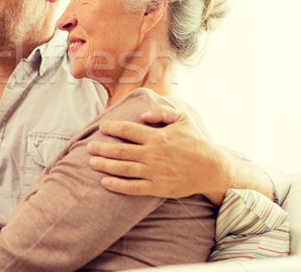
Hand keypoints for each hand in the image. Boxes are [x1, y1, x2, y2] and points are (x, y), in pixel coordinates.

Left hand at [87, 105, 228, 204]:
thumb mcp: (183, 119)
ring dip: (105, 165)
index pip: (128, 130)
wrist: (212, 169)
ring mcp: (154, 172)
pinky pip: (133, 187)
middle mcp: (153, 154)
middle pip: (121, 150)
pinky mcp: (157, 187)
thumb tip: (142, 114)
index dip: (113, 128)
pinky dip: (117, 185)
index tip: (103, 127)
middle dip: (102, 148)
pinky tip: (105, 182)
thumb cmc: (196, 142)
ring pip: (123, 169)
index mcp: (157, 136)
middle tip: (89, 147)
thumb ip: (162, 112)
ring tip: (91, 162)